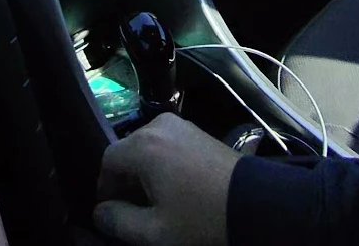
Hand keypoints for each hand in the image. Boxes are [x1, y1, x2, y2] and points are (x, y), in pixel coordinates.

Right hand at [93, 113, 239, 245]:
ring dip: (146, 174)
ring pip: (148, 149)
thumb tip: (100, 212)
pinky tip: (177, 190)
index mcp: (143, 145)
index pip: (107, 161)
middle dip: (126, 182)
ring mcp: (182, 126)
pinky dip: (164, 166)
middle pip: (128, 152)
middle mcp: (158, 126)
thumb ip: (119, 221)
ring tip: (158, 204)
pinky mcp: (199, 133)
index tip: (111, 213)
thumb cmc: (202, 220)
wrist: (258, 206)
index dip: (105, 188)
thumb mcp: (156, 232)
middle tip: (135, 213)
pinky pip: (168, 146)